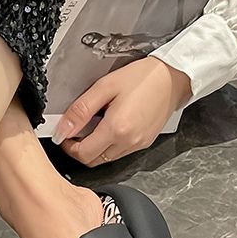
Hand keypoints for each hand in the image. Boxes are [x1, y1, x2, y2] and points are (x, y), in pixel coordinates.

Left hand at [52, 56, 191, 166]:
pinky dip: (109, 145)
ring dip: (94, 148)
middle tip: (76, 131)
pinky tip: (110, 126)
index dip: (68, 147)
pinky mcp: (145, 143)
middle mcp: (128, 142)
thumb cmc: (143, 77)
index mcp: (116, 129)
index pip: (83, 154)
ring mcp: (138, 145)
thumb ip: (80, 110)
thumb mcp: (105, 86)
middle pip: (93, 161)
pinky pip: (120, 152)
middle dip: (79, 149)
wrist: (174, 77)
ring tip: (94, 125)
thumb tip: (62, 129)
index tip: (64, 134)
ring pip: (106, 158)